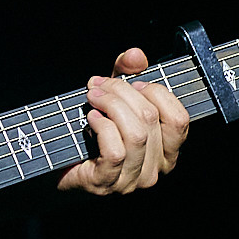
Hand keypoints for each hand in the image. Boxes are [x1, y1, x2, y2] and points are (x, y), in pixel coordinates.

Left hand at [57, 48, 190, 195]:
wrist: (60, 164)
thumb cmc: (93, 131)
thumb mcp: (115, 97)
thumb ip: (127, 73)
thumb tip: (135, 55)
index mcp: (166, 152)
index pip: (178, 119)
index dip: (155, 92)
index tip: (132, 82)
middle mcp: (155, 170)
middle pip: (151, 118)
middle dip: (122, 92)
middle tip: (99, 84)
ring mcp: (131, 180)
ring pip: (136, 134)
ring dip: (111, 105)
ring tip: (92, 97)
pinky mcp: (106, 183)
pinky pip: (115, 150)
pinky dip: (102, 127)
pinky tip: (91, 118)